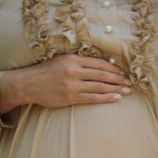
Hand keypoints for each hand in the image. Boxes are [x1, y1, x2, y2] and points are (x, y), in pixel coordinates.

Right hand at [0, 55, 131, 113]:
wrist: (27, 84)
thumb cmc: (46, 72)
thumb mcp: (62, 60)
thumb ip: (79, 62)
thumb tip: (100, 66)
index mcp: (73, 59)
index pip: (99, 63)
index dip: (113, 68)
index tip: (123, 72)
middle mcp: (74, 71)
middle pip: (102, 75)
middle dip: (118, 79)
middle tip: (129, 83)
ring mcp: (72, 85)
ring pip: (99, 87)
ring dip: (115, 89)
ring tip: (126, 91)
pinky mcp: (70, 97)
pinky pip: (92, 98)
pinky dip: (105, 98)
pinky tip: (115, 98)